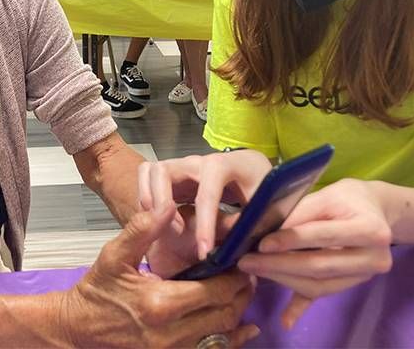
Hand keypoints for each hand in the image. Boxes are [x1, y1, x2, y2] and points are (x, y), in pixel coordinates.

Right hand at [62, 206, 260, 347]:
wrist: (78, 328)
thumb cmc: (98, 290)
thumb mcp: (115, 255)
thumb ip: (143, 230)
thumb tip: (167, 205)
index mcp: (160, 303)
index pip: (214, 291)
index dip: (234, 276)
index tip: (241, 260)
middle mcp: (171, 333)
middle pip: (225, 314)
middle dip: (241, 293)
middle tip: (247, 273)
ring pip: (222, 336)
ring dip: (237, 314)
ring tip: (243, 292)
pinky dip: (230, 341)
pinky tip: (243, 330)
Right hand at [139, 151, 272, 267]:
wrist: (256, 173)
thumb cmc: (263, 189)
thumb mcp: (267, 209)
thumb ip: (248, 225)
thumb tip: (230, 247)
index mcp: (225, 165)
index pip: (207, 191)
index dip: (204, 223)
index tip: (204, 252)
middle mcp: (199, 160)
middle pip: (164, 171)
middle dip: (162, 202)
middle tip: (174, 232)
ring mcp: (183, 165)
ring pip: (151, 171)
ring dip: (150, 199)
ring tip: (163, 226)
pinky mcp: (175, 174)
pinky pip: (148, 176)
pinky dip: (146, 196)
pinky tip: (159, 219)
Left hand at [237, 178, 392, 328]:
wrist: (376, 212)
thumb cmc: (347, 199)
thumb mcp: (325, 196)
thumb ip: (297, 212)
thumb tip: (259, 226)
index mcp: (370, 229)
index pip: (323, 235)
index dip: (291, 240)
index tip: (262, 244)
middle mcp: (374, 257)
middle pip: (320, 266)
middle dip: (280, 265)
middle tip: (247, 261)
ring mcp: (365, 276)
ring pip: (319, 285)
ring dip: (283, 280)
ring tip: (254, 271)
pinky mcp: (352, 285)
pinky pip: (323, 295)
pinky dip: (301, 307)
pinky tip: (285, 320)